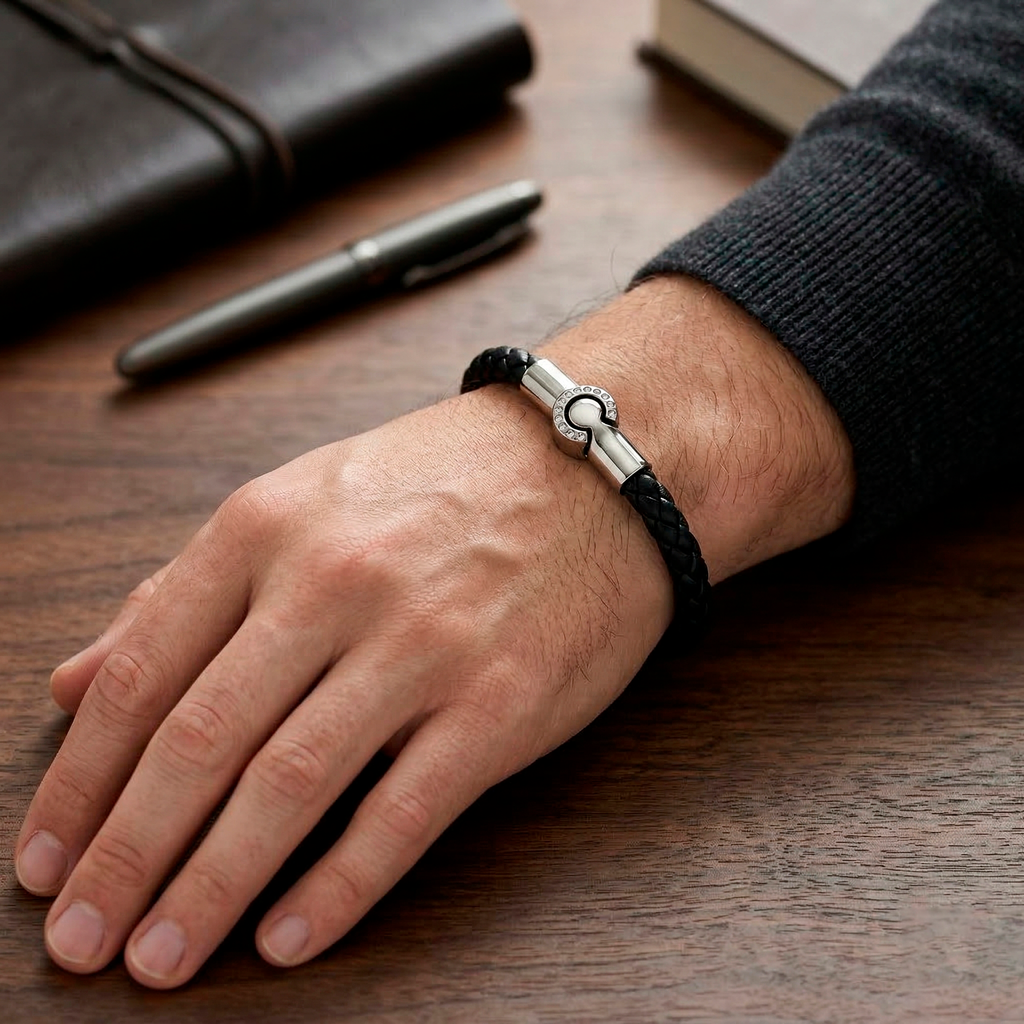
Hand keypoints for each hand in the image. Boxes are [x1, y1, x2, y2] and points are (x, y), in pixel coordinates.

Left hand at [15, 278, 853, 987]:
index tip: (46, 857)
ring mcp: (423, 644)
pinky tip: (288, 936)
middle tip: (83, 938)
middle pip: (202, 739)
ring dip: (211, 885)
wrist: (592, 468)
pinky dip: (339, 885)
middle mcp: (336, 582)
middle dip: (127, 853)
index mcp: (270, 526)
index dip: (80, 780)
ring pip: (290, 784)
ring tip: (159, 955)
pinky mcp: (500, 701)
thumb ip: (186, 592)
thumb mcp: (302, 502)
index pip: (144, 671)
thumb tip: (77, 679)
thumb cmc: (445, 484)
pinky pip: (405, 811)